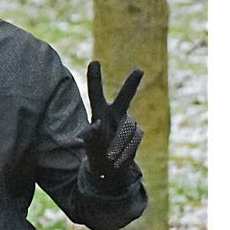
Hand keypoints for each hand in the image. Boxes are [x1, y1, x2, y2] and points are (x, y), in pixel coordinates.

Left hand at [82, 61, 144, 177]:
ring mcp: (128, 121)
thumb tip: (97, 124)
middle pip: (125, 97)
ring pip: (128, 128)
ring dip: (120, 144)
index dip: (95, 78)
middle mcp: (115, 113)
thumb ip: (91, 136)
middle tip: (139, 71)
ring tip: (110, 155)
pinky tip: (120, 157)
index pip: (96, 93)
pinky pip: (135, 139)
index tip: (94, 62)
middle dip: (132, 84)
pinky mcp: (138, 131)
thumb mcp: (90, 146)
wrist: (110, 167)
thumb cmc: (95, 152)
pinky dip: (127, 150)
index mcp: (99, 113)